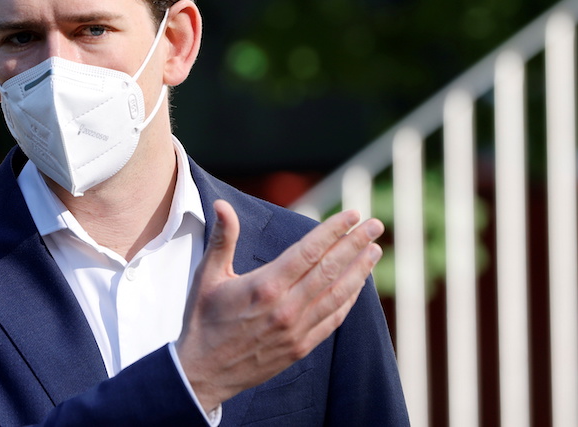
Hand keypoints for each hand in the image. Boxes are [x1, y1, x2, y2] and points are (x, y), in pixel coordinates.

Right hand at [175, 199, 383, 411]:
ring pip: (337, 294)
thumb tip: (221, 204)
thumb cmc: (203, 320)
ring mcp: (297, 330)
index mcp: (266, 286)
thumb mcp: (208, 275)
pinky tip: (358, 285)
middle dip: (356, 244)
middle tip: (376, 225)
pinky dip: (348, 300)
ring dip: (359, 271)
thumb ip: (222, 238)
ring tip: (374, 251)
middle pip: (330, 269)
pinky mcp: (300, 347)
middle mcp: (286, 307)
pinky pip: (333, 319)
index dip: (333, 230)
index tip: (352, 214)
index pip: (309, 251)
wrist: (202, 373)